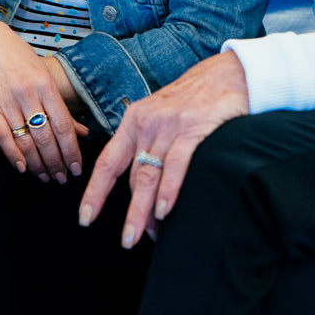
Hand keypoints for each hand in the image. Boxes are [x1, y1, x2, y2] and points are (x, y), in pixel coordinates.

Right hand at [0, 16, 85, 182]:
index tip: (76, 167)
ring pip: (25, 140)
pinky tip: (22, 167)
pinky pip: (2, 136)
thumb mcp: (45, 76)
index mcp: (46, 84)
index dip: (71, 151)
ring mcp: (6, 100)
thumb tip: (83, 133)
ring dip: (37, 164)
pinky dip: (13, 155)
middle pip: (45, 137)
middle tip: (62, 178)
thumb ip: (61, 106)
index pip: (63, 125)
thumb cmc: (19, 60)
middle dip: (56, 162)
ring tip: (45, 177)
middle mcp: (27, 93)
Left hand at [79, 50, 248, 248]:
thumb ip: (149, 143)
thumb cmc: (195, 99)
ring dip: (145, 210)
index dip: (95, 192)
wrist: (228, 73)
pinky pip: (176, 165)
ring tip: (143, 235)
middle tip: (126, 240)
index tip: (86, 218)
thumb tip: (142, 186)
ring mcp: (169, 126)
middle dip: (130, 212)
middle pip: (133, 176)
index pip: (108, 162)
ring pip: (150, 175)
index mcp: (134, 121)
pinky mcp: (193, 128)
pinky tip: (165, 211)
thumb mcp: (161, 115)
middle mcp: (147, 123)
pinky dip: (169, 190)